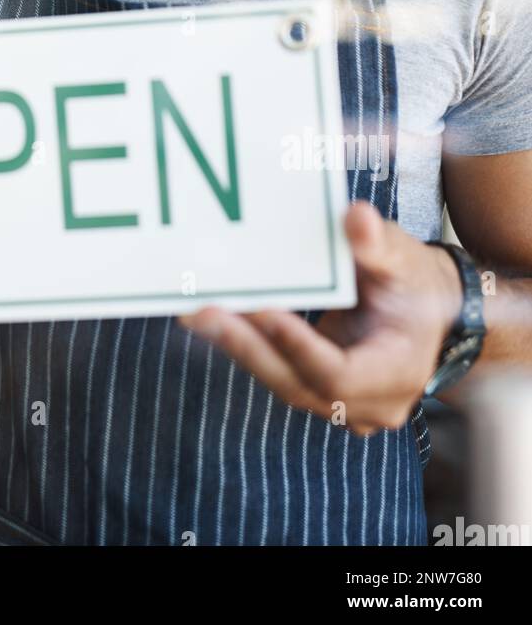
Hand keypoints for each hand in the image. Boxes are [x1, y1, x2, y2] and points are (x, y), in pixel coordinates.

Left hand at [179, 201, 462, 435]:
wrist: (428, 310)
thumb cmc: (414, 280)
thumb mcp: (403, 258)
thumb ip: (378, 243)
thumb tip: (356, 218)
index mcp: (398, 371)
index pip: (340, 375)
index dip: (299, 347)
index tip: (264, 311)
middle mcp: (370, 402)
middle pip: (299, 385)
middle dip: (249, 348)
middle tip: (204, 313)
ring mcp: (344, 406)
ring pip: (283, 382)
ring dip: (239, 348)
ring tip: (196, 313)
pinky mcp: (320, 391)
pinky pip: (279, 372)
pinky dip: (248, 346)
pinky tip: (211, 320)